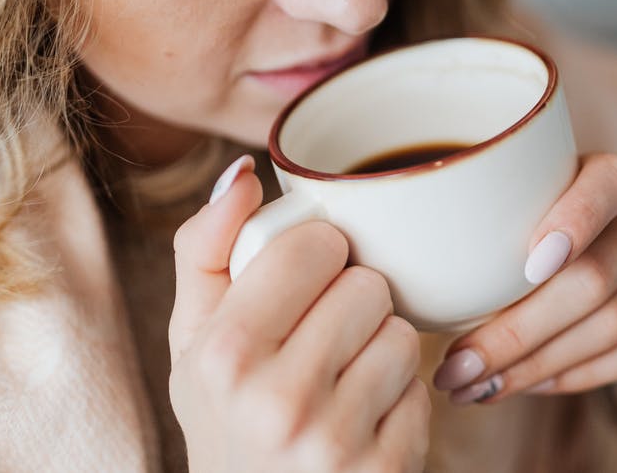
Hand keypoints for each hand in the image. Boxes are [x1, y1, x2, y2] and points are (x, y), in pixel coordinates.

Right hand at [168, 155, 429, 472]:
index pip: (314, 245)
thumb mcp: (193, 343)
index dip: (316, 258)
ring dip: (379, 351)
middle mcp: (277, 399)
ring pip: (401, 333)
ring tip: (340, 383)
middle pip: (367, 284)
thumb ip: (206, 251)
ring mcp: (335, 440)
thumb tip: (243, 173)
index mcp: (222, 354)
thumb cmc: (227, 420)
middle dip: (350, 304)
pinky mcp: (386, 470)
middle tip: (321, 342)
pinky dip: (398, 401)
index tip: (302, 286)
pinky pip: (423, 390)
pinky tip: (361, 423)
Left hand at [431, 153, 616, 404]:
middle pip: (593, 277)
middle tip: (457, 369)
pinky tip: (534, 387)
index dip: (572, 220)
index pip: (604, 183)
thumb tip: (411, 273)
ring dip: (539, 364)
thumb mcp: (527, 227)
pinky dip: (581, 376)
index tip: (527, 265)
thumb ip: (490, 236)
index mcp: (609, 176)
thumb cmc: (554, 254)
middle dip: (517, 332)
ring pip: (615, 322)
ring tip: (479, 388)